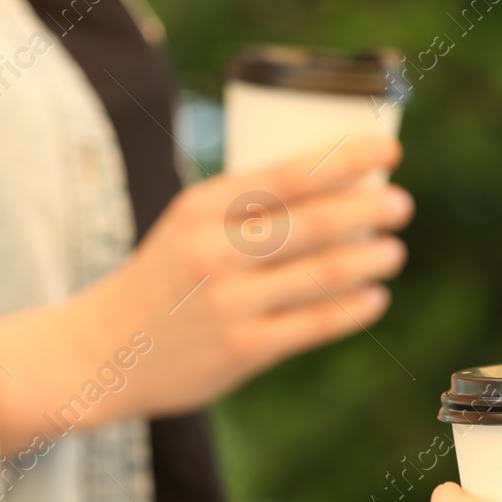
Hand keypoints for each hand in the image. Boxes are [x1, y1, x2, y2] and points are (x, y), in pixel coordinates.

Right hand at [0, 135, 410, 453]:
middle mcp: (215, 251)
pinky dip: (353, 309)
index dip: (348, 159)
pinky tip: (374, 299)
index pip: (289, 173)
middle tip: (401, 204)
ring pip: (324, 273)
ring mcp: (230, 302)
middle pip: (316, 220)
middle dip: (371, 208)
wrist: (99, 351)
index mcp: (201, 206)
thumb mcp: (187, 225)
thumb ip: (246, 209)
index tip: (390, 151)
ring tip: (393, 251)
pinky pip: (315, 324)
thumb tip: (337, 190)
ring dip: (371, 259)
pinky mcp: (243, 349)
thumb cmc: (162, 279)